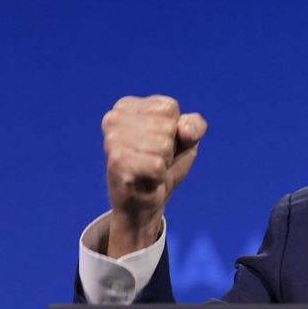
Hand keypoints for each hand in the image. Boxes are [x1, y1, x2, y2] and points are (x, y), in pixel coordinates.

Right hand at [101, 95, 206, 256]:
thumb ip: (195, 125)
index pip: (170, 108)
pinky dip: (158, 176)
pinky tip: (145, 179)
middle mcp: (114, 118)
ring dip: (162, 163)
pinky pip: (157, 165)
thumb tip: (183, 130)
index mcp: (127, 105)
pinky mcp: (117, 162)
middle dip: (168, 148)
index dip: (174, 130)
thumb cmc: (162, 166)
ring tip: (148, 169)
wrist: (144, 202)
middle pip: (167, 127)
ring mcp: (113, 140)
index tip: (159, 144)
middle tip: (153, 160)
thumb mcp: (186, 140)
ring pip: (163, 146)